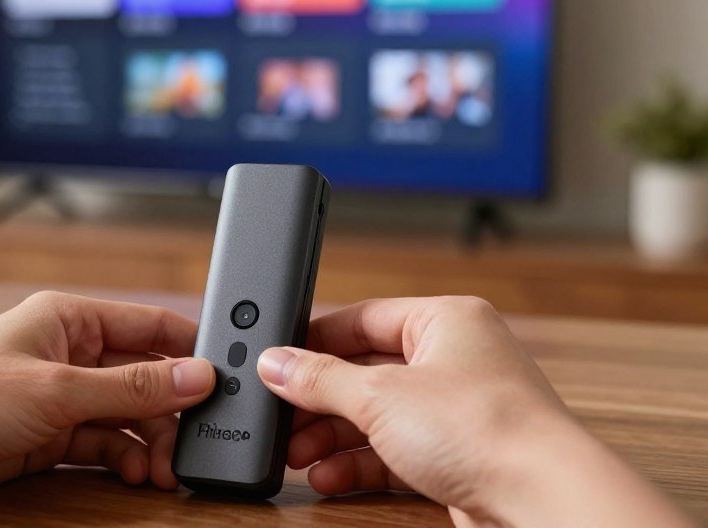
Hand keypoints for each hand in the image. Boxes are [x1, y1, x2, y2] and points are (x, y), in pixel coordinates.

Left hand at [0, 291, 216, 526]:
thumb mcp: (58, 389)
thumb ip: (130, 386)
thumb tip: (194, 376)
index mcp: (73, 318)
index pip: (151, 325)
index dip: (190, 350)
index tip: (225, 378)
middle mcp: (72, 353)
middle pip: (144, 377)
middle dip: (170, 410)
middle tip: (193, 442)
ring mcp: (61, 396)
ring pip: (127, 416)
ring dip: (149, 442)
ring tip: (164, 469)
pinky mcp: (50, 435)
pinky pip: (103, 444)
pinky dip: (122, 459)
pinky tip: (134, 473)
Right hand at [257, 296, 694, 527]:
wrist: (542, 502)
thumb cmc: (489, 430)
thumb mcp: (381, 396)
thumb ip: (320, 378)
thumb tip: (278, 362)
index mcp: (445, 320)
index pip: (363, 319)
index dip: (316, 340)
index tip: (279, 360)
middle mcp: (454, 359)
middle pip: (366, 372)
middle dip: (321, 401)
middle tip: (283, 417)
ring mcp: (458, 410)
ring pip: (378, 416)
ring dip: (334, 437)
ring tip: (298, 455)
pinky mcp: (459, 456)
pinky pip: (395, 451)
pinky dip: (360, 463)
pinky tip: (330, 476)